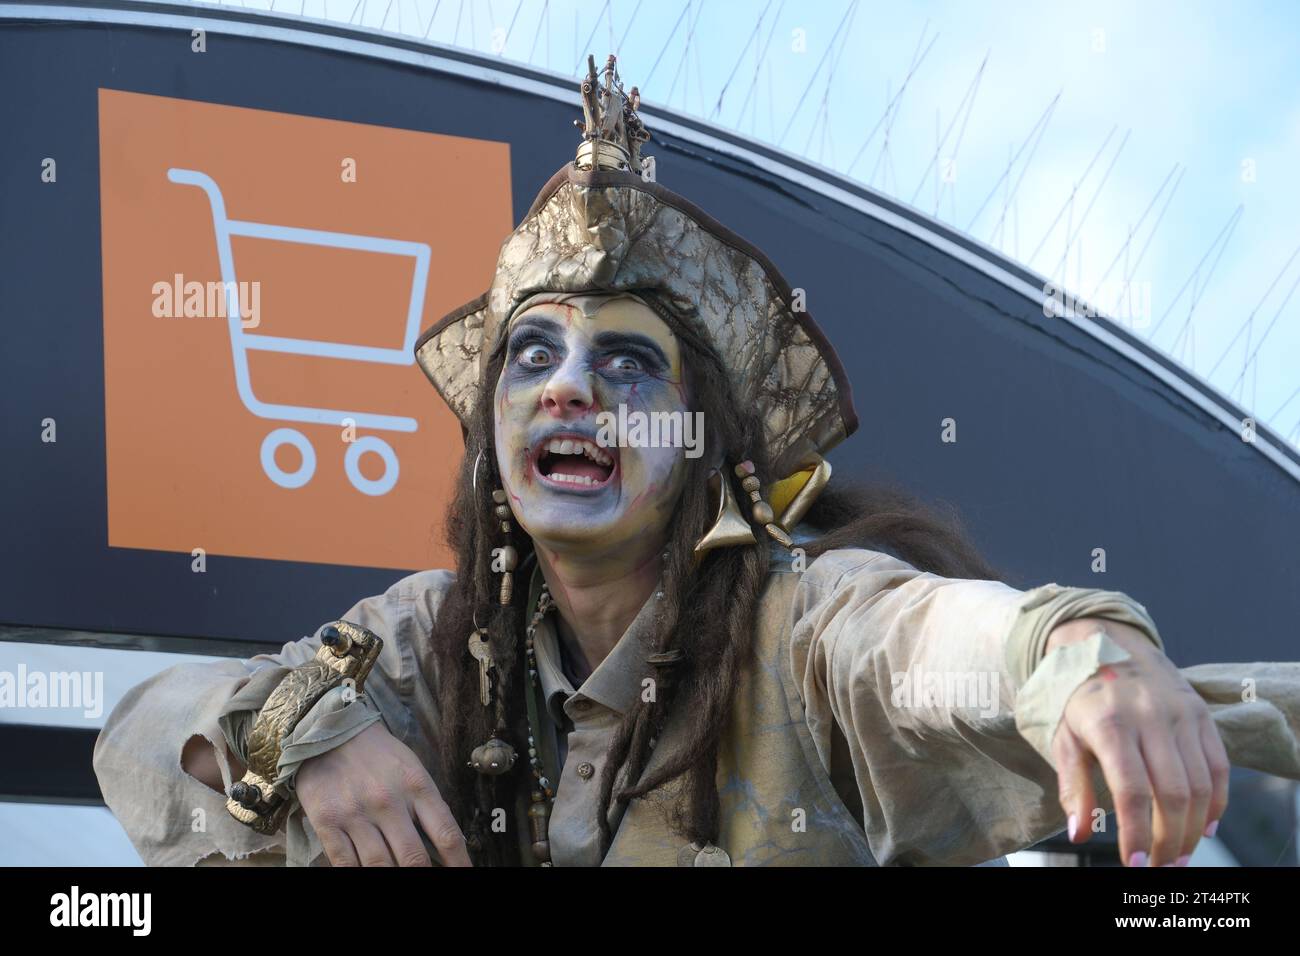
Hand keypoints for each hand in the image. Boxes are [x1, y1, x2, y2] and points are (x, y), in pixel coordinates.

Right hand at [296, 722, 471, 866]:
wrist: (331, 731)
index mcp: (416, 785)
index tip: (464, 874)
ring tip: (399, 880)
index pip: (446, 833)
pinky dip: (358, 874)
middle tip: (430, 881)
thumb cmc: (379, 755)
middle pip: (413, 857)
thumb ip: (428, 805)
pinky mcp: (327, 821)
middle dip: (423, 876)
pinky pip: (345, 863)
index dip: (459, 862)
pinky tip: (368, 875)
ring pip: (380, 866)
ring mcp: (356, 813)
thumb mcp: (412, 770)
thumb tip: (446, 845)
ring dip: (390, 878)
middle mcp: (388, 801)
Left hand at [1048, 619, 1228, 866]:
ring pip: (1199, 785)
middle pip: (1172, 793)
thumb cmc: (1078, 697)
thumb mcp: (1063, 736)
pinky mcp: (1200, 714)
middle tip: (1162, 865)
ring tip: (1180, 853)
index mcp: (1109, 723)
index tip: (1135, 862)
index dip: (1137, 832)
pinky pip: (1218, 766)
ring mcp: (1180, 714)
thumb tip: (1079, 833)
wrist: (1105, 644)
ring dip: (1194, 828)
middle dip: (1169, 839)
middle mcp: (1149, 717)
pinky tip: (1204, 825)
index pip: (1131, 790)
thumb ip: (1073, 786)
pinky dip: (1216, 802)